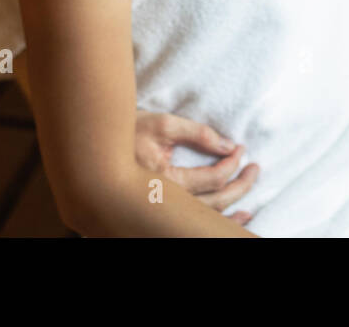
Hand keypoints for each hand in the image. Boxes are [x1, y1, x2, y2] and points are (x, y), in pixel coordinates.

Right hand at [135, 111, 259, 224]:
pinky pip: (190, 225)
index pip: (213, 179)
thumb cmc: (125, 133)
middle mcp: (165, 203)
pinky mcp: (157, 212)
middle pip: (215, 203)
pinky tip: (227, 221)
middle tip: (255, 169)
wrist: (93, 151)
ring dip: (230, 212)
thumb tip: (227, 145)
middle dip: (240, 186)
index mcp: (166, 181)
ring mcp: (161, 211)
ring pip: (204, 219)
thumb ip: (197, 133)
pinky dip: (213, 224)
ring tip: (249, 206)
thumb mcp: (162, 124)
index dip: (232, 164)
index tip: (240, 148)